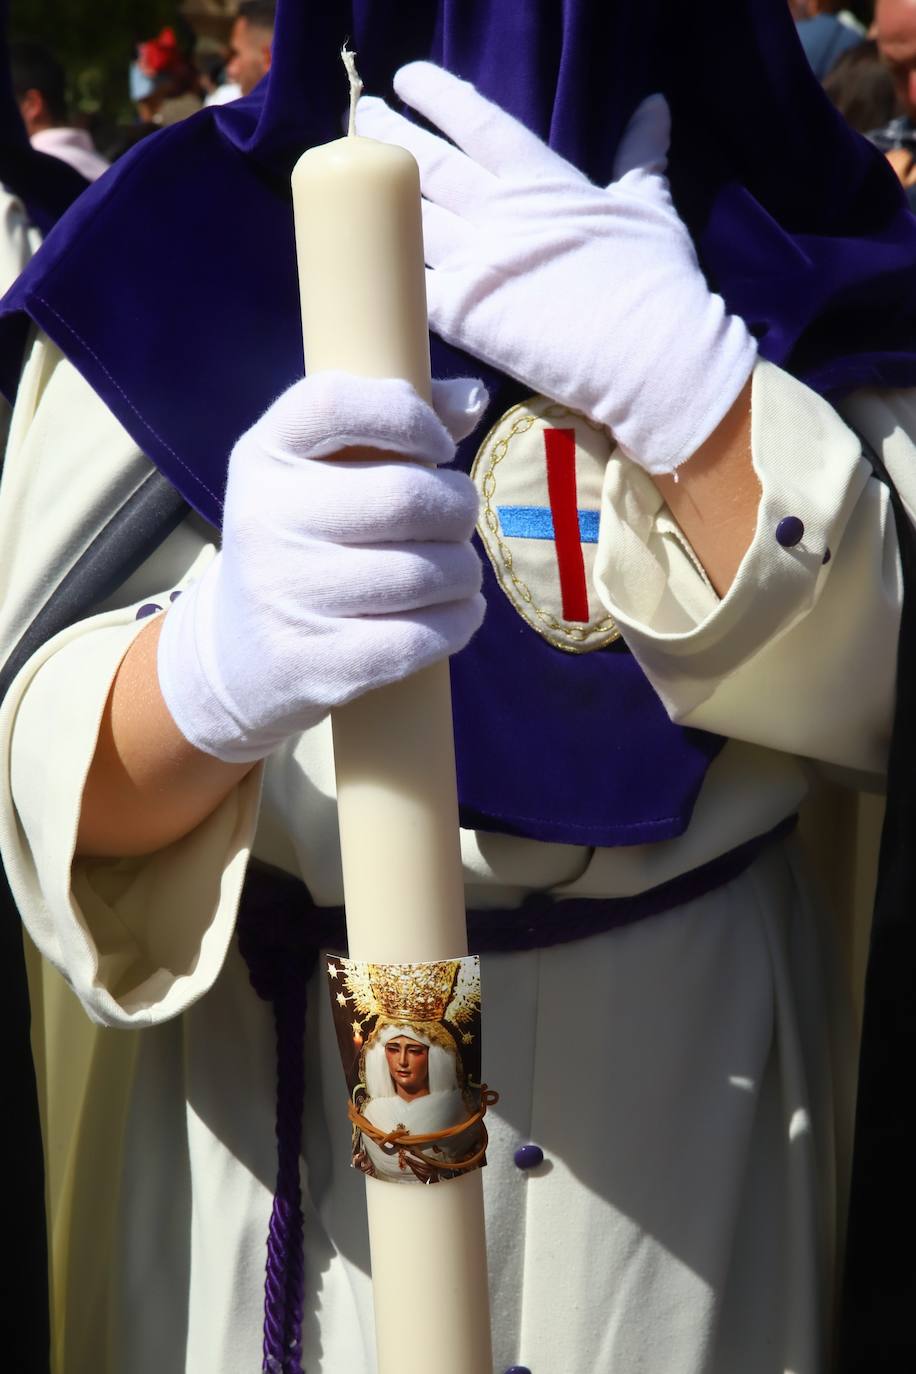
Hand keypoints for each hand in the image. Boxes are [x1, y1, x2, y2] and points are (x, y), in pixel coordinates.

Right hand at [157, 371, 486, 761]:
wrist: (239, 651)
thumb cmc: (304, 539)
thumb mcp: (320, 468)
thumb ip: (392, 421)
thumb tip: (471, 399)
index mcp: (264, 454)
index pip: (334, 404)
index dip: (407, 417)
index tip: (440, 447)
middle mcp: (264, 519)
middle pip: (404, 497)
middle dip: (458, 508)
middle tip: (458, 520)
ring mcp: (286, 595)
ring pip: (423, 573)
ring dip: (465, 571)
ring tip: (458, 571)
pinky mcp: (316, 663)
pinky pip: (419, 639)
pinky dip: (459, 623)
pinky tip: (458, 613)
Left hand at [358, 63, 755, 474]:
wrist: (651, 355)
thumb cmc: (658, 283)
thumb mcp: (651, 207)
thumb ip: (642, 157)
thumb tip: (654, 108)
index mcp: (541, 179)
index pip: (476, 121)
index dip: (437, 95)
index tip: (407, 78)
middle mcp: (499, 211)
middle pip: (427, 164)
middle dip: (388, 136)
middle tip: (360, 118)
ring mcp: (477, 262)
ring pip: (407, 220)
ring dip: (372, 200)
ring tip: (347, 181)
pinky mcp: (465, 317)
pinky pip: (409, 288)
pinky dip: (382, 275)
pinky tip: (355, 263)